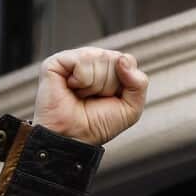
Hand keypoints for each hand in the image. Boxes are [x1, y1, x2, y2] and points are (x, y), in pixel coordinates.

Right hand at [32, 47, 148, 145]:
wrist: (73, 138)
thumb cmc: (99, 124)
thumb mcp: (131, 108)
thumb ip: (139, 83)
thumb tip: (123, 59)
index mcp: (109, 67)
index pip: (128, 60)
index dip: (123, 83)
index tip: (109, 98)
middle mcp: (92, 59)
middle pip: (114, 59)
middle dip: (108, 85)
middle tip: (93, 99)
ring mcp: (73, 59)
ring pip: (99, 58)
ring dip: (94, 85)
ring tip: (81, 95)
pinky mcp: (56, 62)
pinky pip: (82, 60)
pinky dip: (82, 80)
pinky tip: (71, 88)